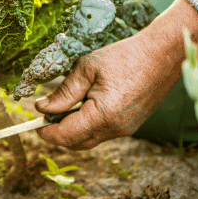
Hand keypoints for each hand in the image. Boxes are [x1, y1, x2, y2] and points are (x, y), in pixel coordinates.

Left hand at [35, 0, 197, 149]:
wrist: (162, 55)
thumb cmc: (125, 57)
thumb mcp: (87, 68)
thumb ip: (64, 92)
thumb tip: (43, 108)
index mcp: (103, 115)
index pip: (66, 136)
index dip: (47, 133)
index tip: (35, 124)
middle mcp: (115, 128)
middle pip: (77, 143)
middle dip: (58, 133)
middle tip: (46, 115)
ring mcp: (125, 129)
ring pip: (90, 140)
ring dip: (73, 129)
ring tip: (65, 107)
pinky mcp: (131, 125)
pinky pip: (103, 133)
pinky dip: (88, 125)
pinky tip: (84, 106)